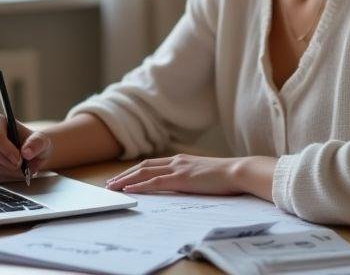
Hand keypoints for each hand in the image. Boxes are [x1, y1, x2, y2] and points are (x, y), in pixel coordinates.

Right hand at [0, 114, 51, 181]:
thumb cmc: (32, 143)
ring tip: (19, 169)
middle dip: (7, 162)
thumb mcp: (41, 141)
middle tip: (21, 166)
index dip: (7, 150)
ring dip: (5, 170)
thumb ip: (37, 144)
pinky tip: (11, 171)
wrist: (28, 153)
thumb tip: (26, 152)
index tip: (20, 159)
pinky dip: (1, 175)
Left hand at [105, 154, 243, 195]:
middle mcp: (176, 161)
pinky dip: (140, 185)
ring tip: (113, 188)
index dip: (136, 170)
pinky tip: (129, 189)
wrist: (239, 171)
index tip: (123, 177)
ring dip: (126, 180)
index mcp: (182, 160)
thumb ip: (193, 176)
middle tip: (110, 184)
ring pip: (144, 172)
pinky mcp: (181, 178)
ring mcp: (178, 168)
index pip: (152, 163)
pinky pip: (155, 182)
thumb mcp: (205, 174)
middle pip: (143, 166)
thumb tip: (187, 185)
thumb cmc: (227, 176)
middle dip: (125, 174)